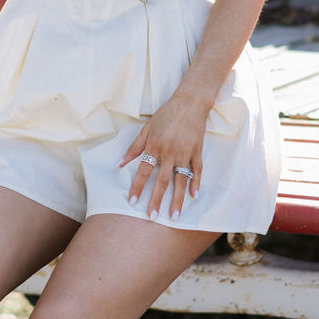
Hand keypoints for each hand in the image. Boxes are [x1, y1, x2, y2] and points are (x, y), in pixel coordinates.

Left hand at [119, 92, 207, 219]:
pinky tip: (193, 197)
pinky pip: (197, 171)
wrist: (191, 102)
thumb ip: (134, 147)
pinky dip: (196, 184)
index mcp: (156, 146)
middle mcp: (170, 152)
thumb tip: (120, 164)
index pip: (144, 170)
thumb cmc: (166, 114)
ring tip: (174, 216)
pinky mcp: (197, 151)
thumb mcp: (147, 128)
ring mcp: (186, 153)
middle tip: (153, 217)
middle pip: (163, 180)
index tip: (132, 201)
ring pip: (181, 180)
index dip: (137, 186)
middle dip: (156, 200)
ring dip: (177, 199)